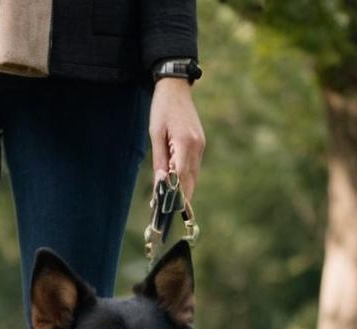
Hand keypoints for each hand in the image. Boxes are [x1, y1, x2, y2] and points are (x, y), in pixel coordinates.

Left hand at [148, 77, 204, 200]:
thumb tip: (162, 182)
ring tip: (169, 204)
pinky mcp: (199, 144)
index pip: (181, 176)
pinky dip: (185, 178)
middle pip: (190, 180)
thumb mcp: (156, 134)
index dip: (175, 194)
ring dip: (183, 190)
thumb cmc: (162, 108)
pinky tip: (175, 186)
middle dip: (181, 198)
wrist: (176, 87)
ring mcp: (200, 146)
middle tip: (167, 213)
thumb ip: (160, 159)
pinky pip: (193, 167)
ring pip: (193, 175)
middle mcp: (197, 146)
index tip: (166, 208)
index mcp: (186, 143)